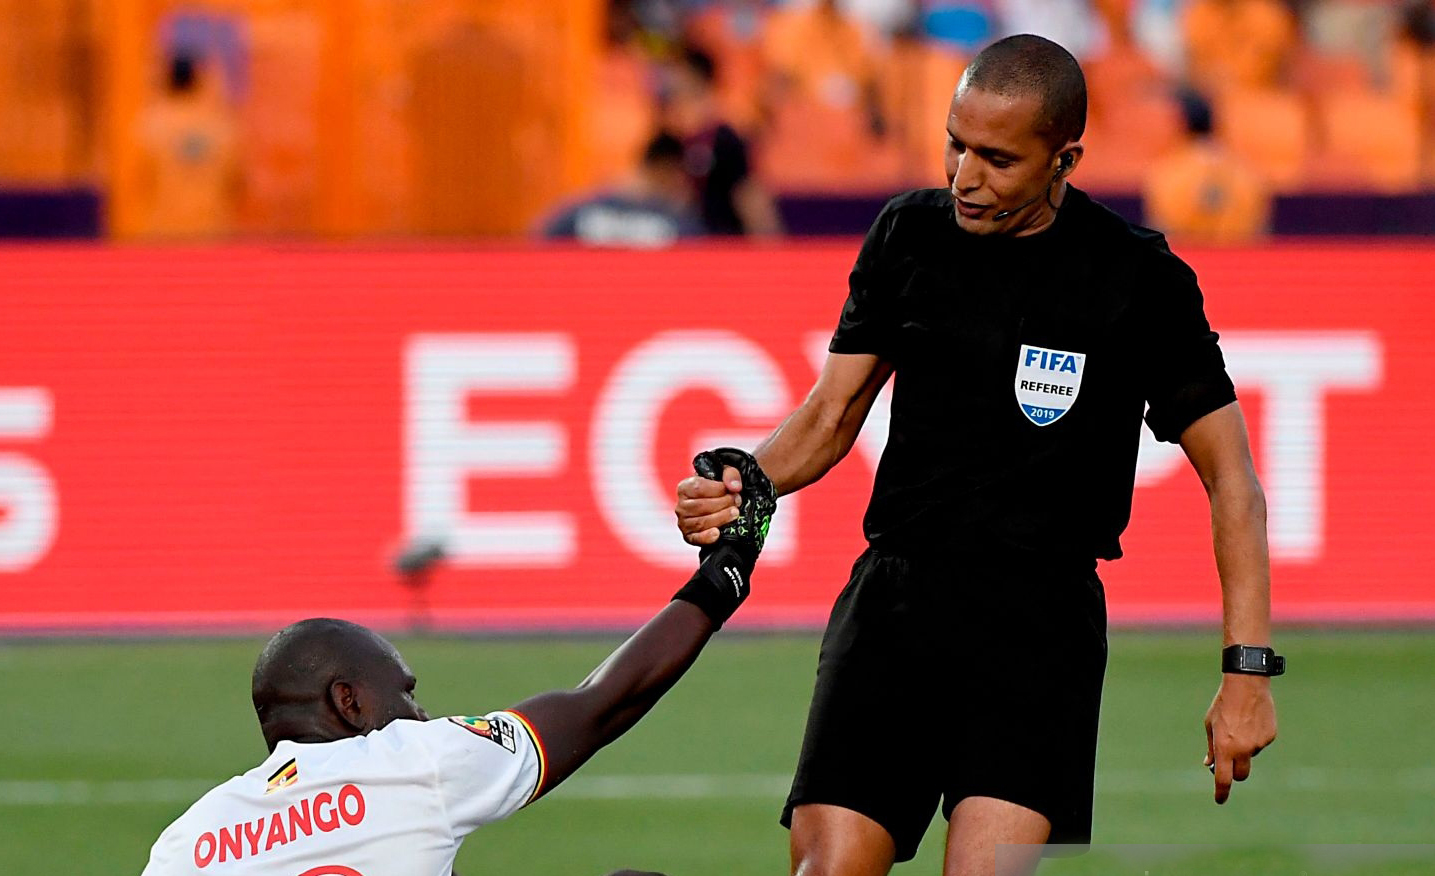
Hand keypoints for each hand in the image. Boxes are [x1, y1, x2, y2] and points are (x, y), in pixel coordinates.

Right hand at [675, 465, 742, 545]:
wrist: (715, 505)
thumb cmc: (716, 489)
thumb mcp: (724, 474)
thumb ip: (730, 475)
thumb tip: (734, 486)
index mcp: (685, 488)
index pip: (698, 488)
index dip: (718, 489)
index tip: (731, 490)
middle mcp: (681, 506)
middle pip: (701, 506)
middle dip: (723, 503)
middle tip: (736, 501)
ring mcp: (684, 522)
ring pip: (701, 522)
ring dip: (721, 518)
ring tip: (734, 513)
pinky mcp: (689, 536)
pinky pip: (696, 538)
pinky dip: (707, 537)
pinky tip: (717, 532)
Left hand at [1203, 673, 1276, 803]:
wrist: (1247, 685)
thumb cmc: (1223, 704)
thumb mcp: (1210, 725)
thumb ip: (1212, 747)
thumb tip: (1209, 764)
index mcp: (1224, 748)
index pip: (1223, 778)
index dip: (1221, 792)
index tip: (1220, 800)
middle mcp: (1243, 749)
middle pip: (1241, 774)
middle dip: (1235, 773)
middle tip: (1230, 761)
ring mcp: (1258, 744)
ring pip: (1251, 754)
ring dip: (1245, 747)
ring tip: (1240, 724)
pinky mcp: (1270, 736)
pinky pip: (1260, 742)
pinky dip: (1255, 736)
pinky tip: (1252, 720)